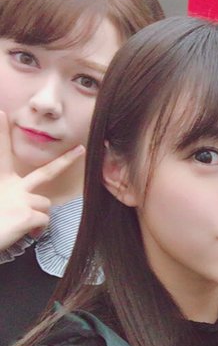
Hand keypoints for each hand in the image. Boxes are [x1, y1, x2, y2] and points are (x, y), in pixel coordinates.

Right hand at [0, 111, 84, 249]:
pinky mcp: (27, 215)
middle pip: (46, 172)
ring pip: (45, 205)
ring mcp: (21, 199)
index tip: (0, 112)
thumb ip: (9, 194)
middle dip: (66, 160)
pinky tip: (22, 232)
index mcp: (0, 180)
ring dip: (36, 215)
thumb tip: (31, 207)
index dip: (0, 133)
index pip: (2, 153)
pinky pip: (43, 221)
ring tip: (17, 223)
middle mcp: (12, 186)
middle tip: (81, 149)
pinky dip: (36, 229)